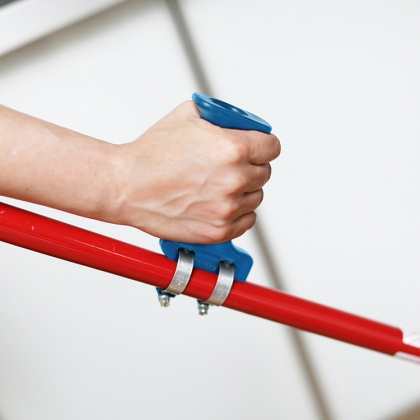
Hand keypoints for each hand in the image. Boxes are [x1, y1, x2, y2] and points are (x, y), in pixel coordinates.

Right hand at [113, 100, 280, 242]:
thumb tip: (233, 121)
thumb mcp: (187, 115)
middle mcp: (235, 179)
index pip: (272, 147)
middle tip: (233, 166)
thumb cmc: (150, 155)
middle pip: (265, 173)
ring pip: (256, 198)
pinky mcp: (218, 230)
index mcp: (233, 148)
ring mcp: (227, 208)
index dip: (264, 146)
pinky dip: (239, 213)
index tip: (258, 149)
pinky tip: (222, 204)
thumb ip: (219, 117)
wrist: (126, 186)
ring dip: (245, 191)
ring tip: (220, 186)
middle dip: (252, 166)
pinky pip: (247, 221)